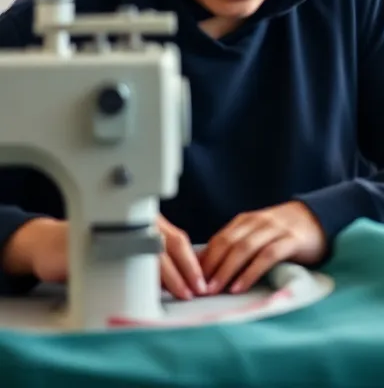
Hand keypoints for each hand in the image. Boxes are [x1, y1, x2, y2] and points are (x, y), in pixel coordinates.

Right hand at [2, 215, 204, 299]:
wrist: (51, 244)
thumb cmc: (95, 244)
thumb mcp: (129, 246)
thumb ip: (153, 256)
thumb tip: (183, 278)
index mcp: (147, 219)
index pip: (177, 241)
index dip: (191, 262)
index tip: (202, 283)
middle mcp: (134, 220)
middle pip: (167, 246)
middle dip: (184, 272)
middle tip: (194, 292)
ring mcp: (113, 231)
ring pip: (147, 254)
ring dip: (165, 277)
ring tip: (177, 293)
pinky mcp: (92, 246)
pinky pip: (116, 263)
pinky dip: (131, 279)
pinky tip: (139, 291)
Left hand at [200, 202, 327, 295]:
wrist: (320, 218)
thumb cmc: (284, 231)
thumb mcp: (259, 233)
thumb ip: (238, 245)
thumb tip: (207, 269)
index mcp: (247, 220)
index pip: (220, 238)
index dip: (204, 259)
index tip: (190, 280)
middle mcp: (259, 222)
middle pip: (229, 243)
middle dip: (211, 267)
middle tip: (198, 289)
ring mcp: (276, 229)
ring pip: (245, 248)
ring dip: (226, 270)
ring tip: (214, 290)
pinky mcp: (292, 240)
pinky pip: (267, 255)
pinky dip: (251, 272)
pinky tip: (240, 287)